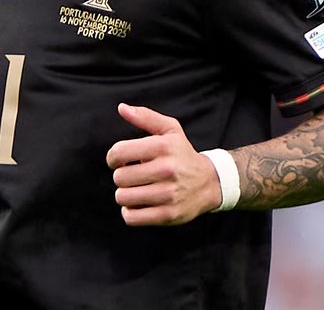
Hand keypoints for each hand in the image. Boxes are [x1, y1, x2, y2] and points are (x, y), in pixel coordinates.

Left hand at [105, 103, 222, 225]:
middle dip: (122, 176)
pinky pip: (132, 217)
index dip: (113, 157)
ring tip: (136, 189)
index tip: (119, 160)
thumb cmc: (182, 154)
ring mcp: (168, 194)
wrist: (210, 183)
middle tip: (133, 175)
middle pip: (119, 177)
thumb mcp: (170, 130)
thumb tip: (121, 108)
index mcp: (163, 147)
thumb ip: (145, 117)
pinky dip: (129, 212)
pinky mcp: (168, 215)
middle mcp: (167, 170)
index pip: (118, 152)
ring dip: (125, 194)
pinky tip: (138, 203)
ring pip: (123, 197)